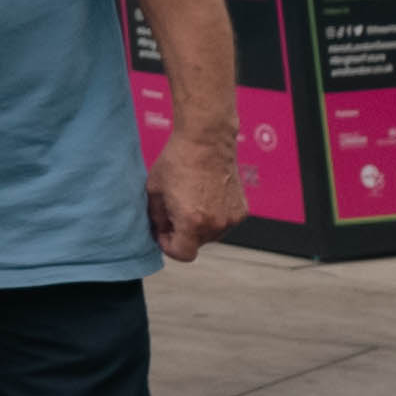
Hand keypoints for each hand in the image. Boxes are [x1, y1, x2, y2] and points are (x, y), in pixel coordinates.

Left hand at [149, 124, 242, 266]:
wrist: (206, 141)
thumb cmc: (177, 161)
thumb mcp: (154, 191)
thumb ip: (156, 218)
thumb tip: (160, 231)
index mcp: (192, 222)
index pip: (182, 254)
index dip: (168, 246)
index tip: (163, 232)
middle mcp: (215, 224)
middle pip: (196, 244)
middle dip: (182, 232)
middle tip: (173, 210)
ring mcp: (231, 218)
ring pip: (210, 235)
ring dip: (199, 225)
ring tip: (190, 199)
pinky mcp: (241, 211)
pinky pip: (224, 223)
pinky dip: (214, 216)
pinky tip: (205, 196)